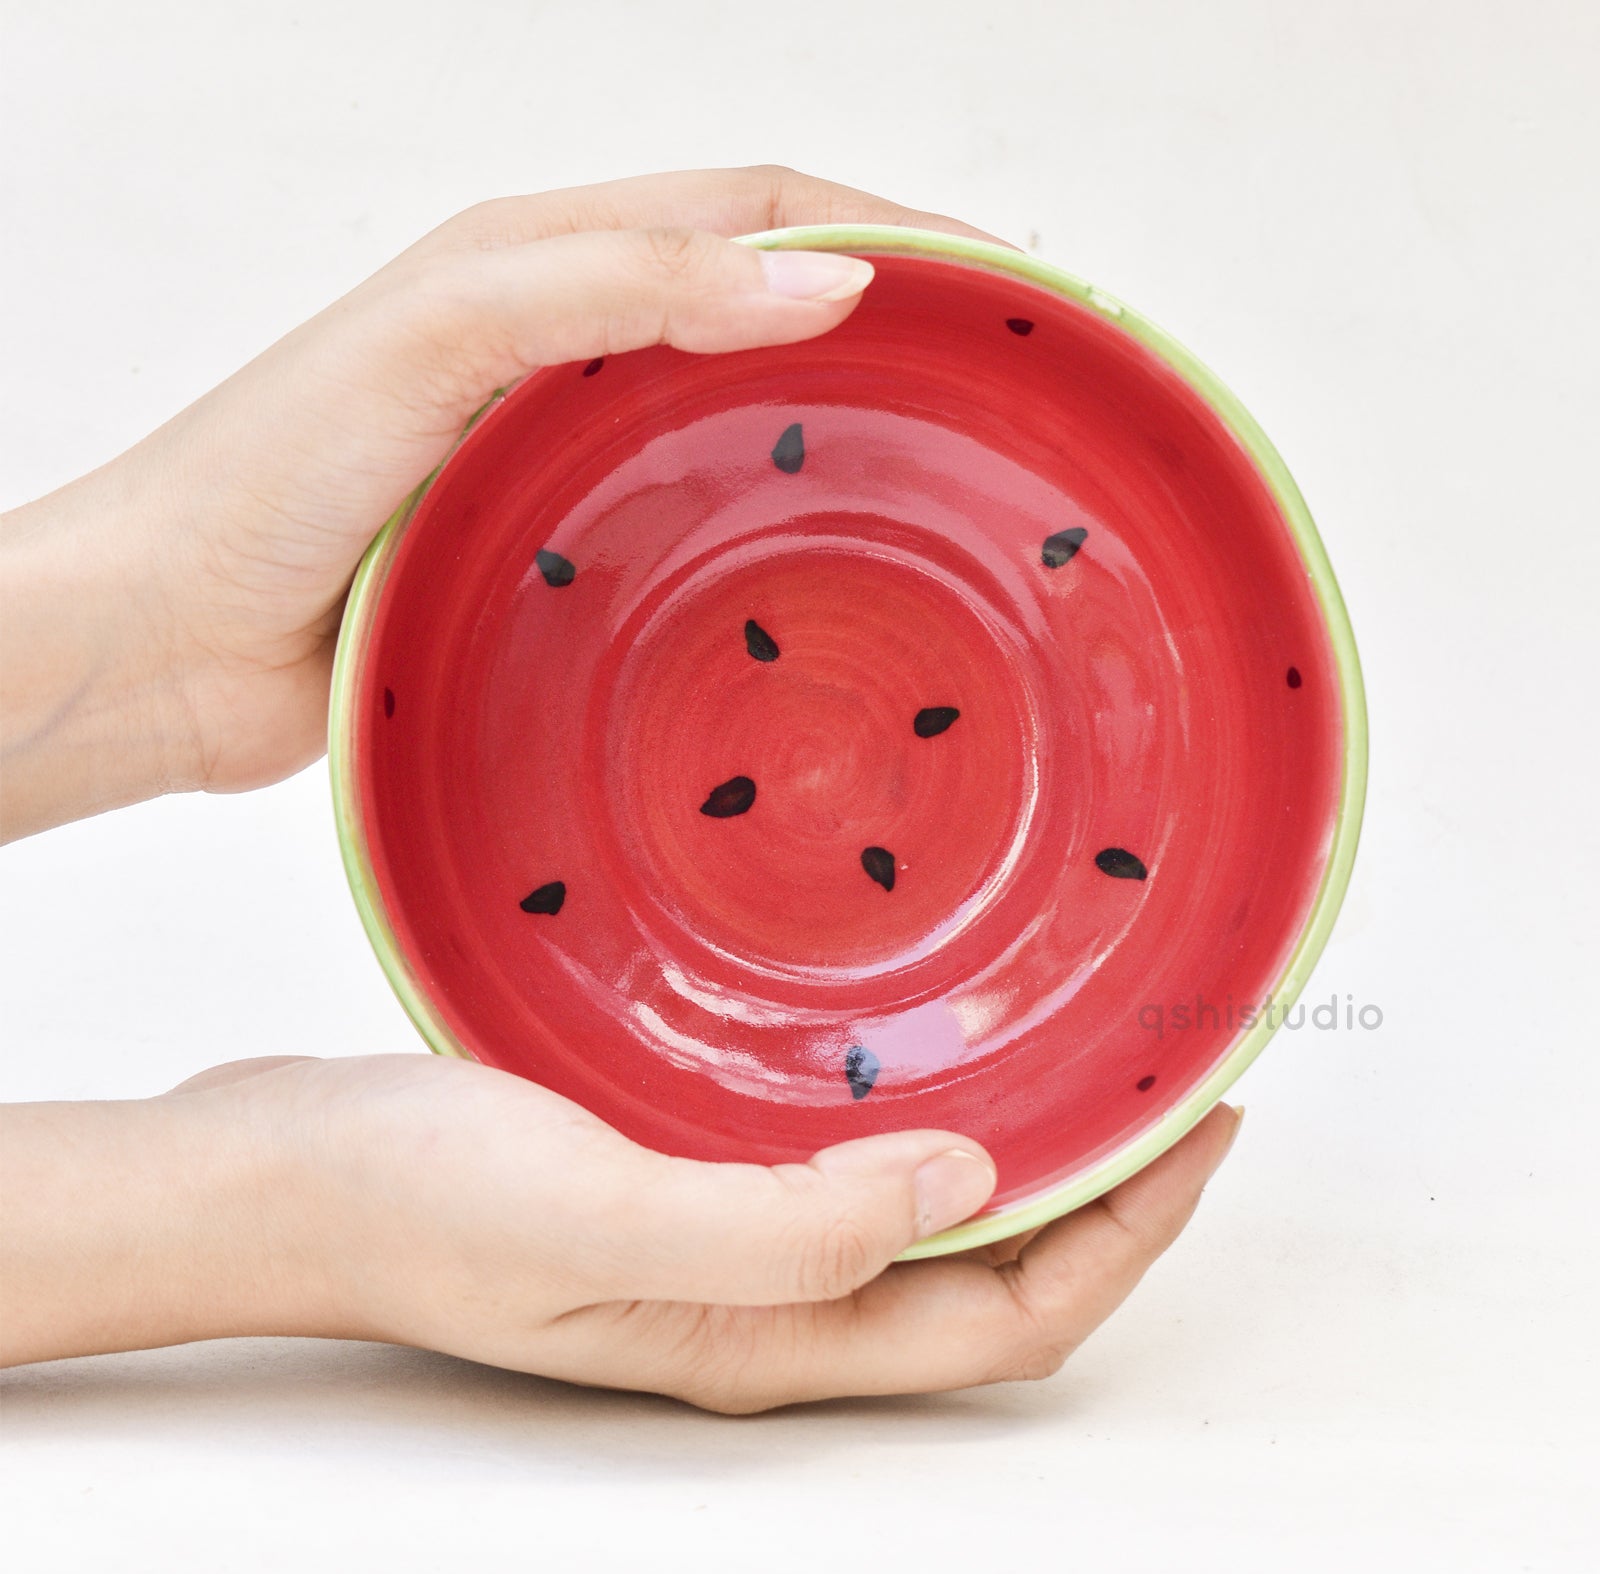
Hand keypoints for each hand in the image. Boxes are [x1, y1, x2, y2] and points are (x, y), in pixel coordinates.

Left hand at [0, 165, 1002, 839]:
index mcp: (548, 258)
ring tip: (945, 486)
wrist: (170, 640)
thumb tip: (827, 279)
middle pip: (770, 310)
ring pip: (740, 427)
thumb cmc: (268, 475)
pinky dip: (766, 540)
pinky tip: (818, 584)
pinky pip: (691, 530)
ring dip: (840, 440)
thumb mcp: (443, 334)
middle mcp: (571, 348)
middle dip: (894, 330)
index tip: (1002, 284)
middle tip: (1002, 390)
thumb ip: (623, 287)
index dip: (891, 230)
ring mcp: (571, 458)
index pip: (759, 207)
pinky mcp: (560, 557)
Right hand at [1, 1054, 1240, 1410]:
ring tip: (1086, 1051)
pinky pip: (850, 1155)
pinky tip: (919, 1034)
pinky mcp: (684, 1168)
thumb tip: (972, 1186)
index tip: (1207, 1123)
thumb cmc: (408, 1198)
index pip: (1008, 1318)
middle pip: (992, 1276)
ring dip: (1024, 1146)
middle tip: (1179, 1084)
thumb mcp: (592, 1215)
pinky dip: (921, 1108)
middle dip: (1109, 1192)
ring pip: (930, 1215)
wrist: (277, 1168)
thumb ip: (781, 1227)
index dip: (1130, 1232)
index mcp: (767, 1335)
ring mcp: (726, 1237)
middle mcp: (767, 1298)